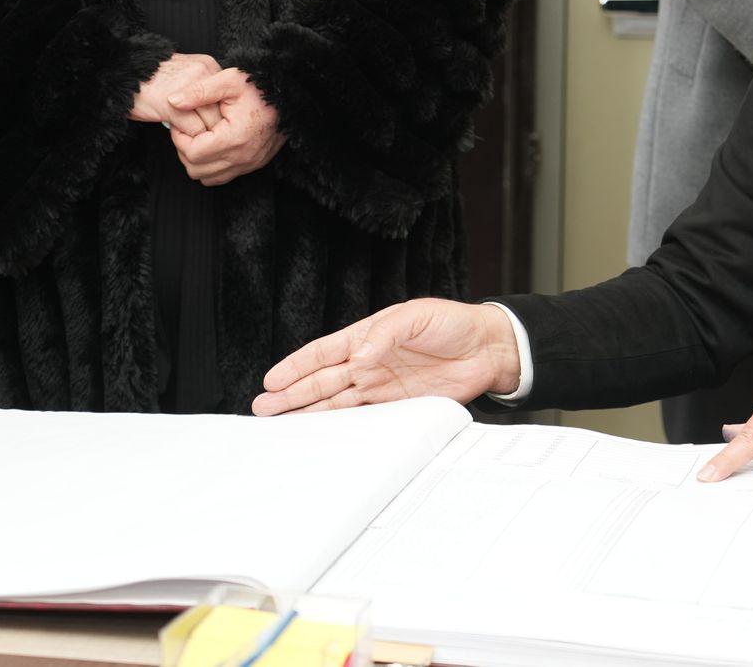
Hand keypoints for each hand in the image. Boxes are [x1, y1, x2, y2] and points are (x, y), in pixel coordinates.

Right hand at [129, 53, 223, 133]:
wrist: (118, 74)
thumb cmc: (150, 79)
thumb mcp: (183, 75)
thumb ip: (202, 88)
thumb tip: (221, 111)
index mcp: (207, 65)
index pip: (228, 96)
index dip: (223, 113)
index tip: (219, 125)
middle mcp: (202, 73)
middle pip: (223, 110)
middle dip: (215, 126)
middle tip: (209, 138)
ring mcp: (188, 89)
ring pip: (210, 122)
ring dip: (203, 135)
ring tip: (193, 138)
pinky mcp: (173, 106)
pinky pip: (194, 130)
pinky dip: (188, 137)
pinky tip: (177, 133)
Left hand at [167, 67, 286, 185]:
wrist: (290, 98)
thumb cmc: (260, 87)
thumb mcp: (229, 80)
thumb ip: (199, 91)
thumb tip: (172, 101)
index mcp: (235, 137)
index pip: (192, 152)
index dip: (179, 138)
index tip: (181, 124)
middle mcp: (243, 157)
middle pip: (195, 169)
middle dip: (185, 151)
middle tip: (187, 131)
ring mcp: (250, 164)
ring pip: (207, 178)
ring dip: (197, 162)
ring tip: (199, 139)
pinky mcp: (254, 165)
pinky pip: (223, 177)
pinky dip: (212, 167)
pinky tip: (212, 147)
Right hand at [251, 298, 522, 415]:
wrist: (489, 349)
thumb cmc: (453, 324)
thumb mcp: (416, 316)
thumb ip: (384, 334)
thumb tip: (357, 357)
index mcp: (368, 336)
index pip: (324, 352)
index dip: (297, 366)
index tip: (271, 380)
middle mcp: (369, 362)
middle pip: (322, 382)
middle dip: (292, 395)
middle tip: (262, 410)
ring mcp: (382, 386)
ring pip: (337, 403)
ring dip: (309, 414)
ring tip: (281, 425)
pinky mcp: (400, 406)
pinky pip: (366, 418)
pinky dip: (344, 428)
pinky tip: (324, 435)